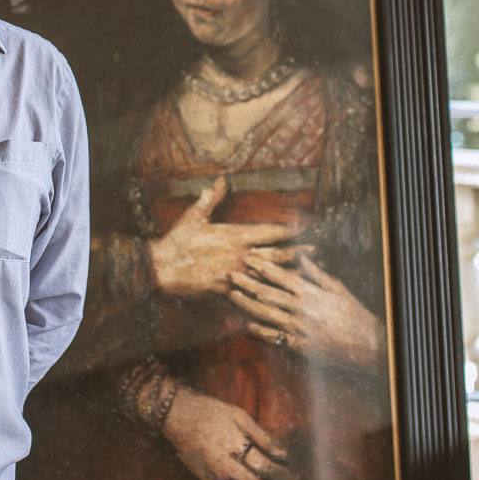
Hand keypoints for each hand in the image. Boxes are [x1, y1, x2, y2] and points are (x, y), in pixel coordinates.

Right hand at [148, 176, 298, 297]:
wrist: (161, 269)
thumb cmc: (178, 241)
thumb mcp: (194, 216)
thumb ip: (211, 198)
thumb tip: (221, 180)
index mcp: (235, 236)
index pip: (270, 231)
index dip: (290, 230)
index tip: (305, 228)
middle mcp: (239, 255)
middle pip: (277, 254)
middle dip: (298, 252)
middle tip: (316, 251)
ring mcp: (235, 274)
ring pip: (268, 275)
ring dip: (288, 274)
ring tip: (306, 274)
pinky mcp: (228, 291)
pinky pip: (251, 294)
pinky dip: (266, 296)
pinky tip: (279, 298)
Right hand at [159, 389, 301, 479]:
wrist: (176, 416)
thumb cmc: (210, 411)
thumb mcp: (239, 415)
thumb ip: (262, 436)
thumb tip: (283, 452)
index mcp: (234, 447)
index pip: (266, 467)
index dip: (283, 474)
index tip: (296, 477)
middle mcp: (224, 466)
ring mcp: (214, 476)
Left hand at [227, 253, 386, 371]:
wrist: (366, 345)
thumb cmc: (353, 314)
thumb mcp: (338, 288)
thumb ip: (316, 272)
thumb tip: (302, 255)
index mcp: (310, 292)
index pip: (279, 275)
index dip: (261, 266)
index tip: (247, 258)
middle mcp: (300, 308)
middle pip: (267, 292)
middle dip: (246, 282)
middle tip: (229, 273)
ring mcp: (298, 328)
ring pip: (266, 313)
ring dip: (246, 303)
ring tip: (231, 295)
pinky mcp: (298, 346)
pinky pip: (274, 337)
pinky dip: (259, 330)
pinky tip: (246, 324)